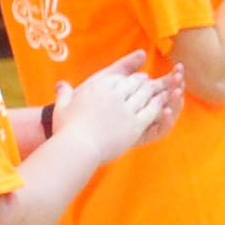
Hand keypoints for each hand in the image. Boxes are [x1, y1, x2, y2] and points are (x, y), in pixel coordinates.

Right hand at [51, 57, 182, 161]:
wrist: (78, 147)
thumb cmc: (66, 129)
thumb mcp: (62, 107)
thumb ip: (63, 93)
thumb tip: (60, 84)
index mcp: (99, 87)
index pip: (118, 78)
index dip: (127, 78)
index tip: (131, 79)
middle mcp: (115, 95)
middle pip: (134, 84)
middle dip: (142, 82)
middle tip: (149, 82)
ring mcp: (127, 109)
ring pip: (145, 95)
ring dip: (153, 92)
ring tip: (158, 91)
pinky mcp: (135, 125)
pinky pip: (151, 112)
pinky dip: (158, 107)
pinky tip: (163, 107)